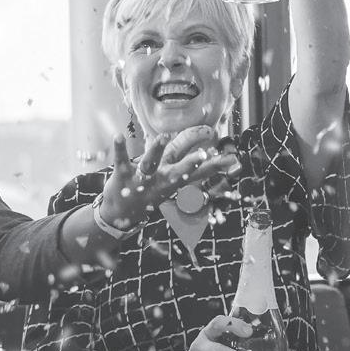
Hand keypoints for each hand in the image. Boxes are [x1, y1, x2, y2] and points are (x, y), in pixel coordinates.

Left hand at [101, 126, 242, 228]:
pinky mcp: (123, 174)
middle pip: (179, 169)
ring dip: (157, 149)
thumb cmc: (149, 192)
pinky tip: (118, 136)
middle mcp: (161, 178)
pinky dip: (119, 149)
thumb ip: (190, 167)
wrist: (120, 214)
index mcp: (174, 178)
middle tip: (203, 156)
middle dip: (190, 163)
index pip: (198, 172)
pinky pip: (121, 159)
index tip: (231, 160)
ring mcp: (142, 177)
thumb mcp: (172, 182)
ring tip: (164, 136)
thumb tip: (210, 155)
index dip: (214, 165)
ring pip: (152, 162)